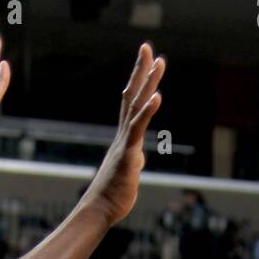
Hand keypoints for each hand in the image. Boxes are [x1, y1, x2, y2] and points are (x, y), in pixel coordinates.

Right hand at [82, 43, 164, 227]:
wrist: (99, 210)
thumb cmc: (112, 196)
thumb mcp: (128, 174)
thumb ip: (134, 162)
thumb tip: (139, 159)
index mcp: (124, 139)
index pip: (131, 104)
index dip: (138, 82)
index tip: (145, 61)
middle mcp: (123, 136)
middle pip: (132, 97)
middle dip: (141, 72)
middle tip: (148, 48)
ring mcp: (125, 143)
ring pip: (136, 107)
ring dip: (148, 84)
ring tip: (158, 62)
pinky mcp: (128, 154)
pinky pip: (138, 129)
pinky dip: (147, 112)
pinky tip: (157, 97)